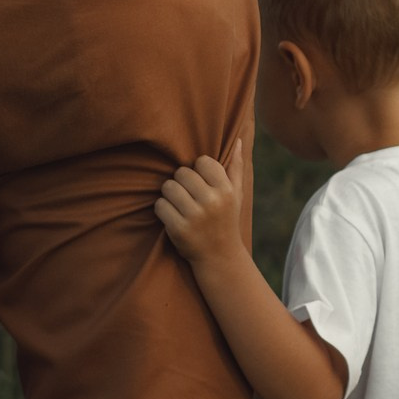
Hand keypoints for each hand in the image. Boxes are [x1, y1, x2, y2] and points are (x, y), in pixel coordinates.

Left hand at [155, 141, 246, 269]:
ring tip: (179, 205)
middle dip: (181, 182)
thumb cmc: (226, 220)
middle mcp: (212, 201)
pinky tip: (172, 217)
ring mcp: (195, 216)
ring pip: (168, 187)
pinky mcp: (179, 229)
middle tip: (187, 196)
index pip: (202, 161)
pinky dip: (162, 210)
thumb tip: (238, 140)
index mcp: (227, 190)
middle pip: (181, 173)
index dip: (198, 171)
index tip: (201, 185)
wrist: (220, 258)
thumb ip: (235, 167)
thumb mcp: (236, 195)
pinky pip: (160, 205)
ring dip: (169, 195)